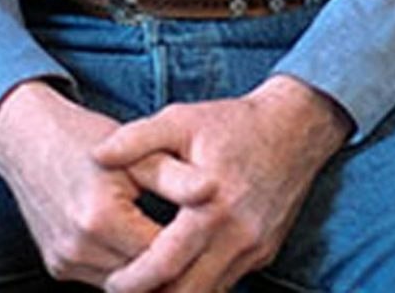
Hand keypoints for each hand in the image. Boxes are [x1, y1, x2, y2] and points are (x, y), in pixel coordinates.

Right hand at [0, 79, 216, 285]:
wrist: (26, 140)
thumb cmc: (86, 139)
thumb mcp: (137, 150)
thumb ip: (175, 176)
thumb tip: (214, 189)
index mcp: (100, 218)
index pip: (163, 254)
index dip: (193, 249)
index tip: (217, 236)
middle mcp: (77, 247)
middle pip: (144, 278)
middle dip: (175, 267)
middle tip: (206, 251)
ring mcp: (64, 261)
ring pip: (125, 286)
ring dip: (151, 274)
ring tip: (180, 250)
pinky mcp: (57, 266)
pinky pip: (104, 279)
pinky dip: (128, 270)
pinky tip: (148, 249)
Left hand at [91, 74, 354, 292]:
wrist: (299, 125)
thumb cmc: (236, 123)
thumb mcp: (182, 120)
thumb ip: (136, 139)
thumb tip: (96, 155)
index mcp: (211, 208)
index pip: (164, 266)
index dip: (132, 282)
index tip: (110, 282)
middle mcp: (237, 236)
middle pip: (187, 292)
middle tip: (125, 288)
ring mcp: (255, 247)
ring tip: (150, 284)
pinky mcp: (266, 251)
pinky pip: (229, 281)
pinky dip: (202, 283)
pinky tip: (182, 273)